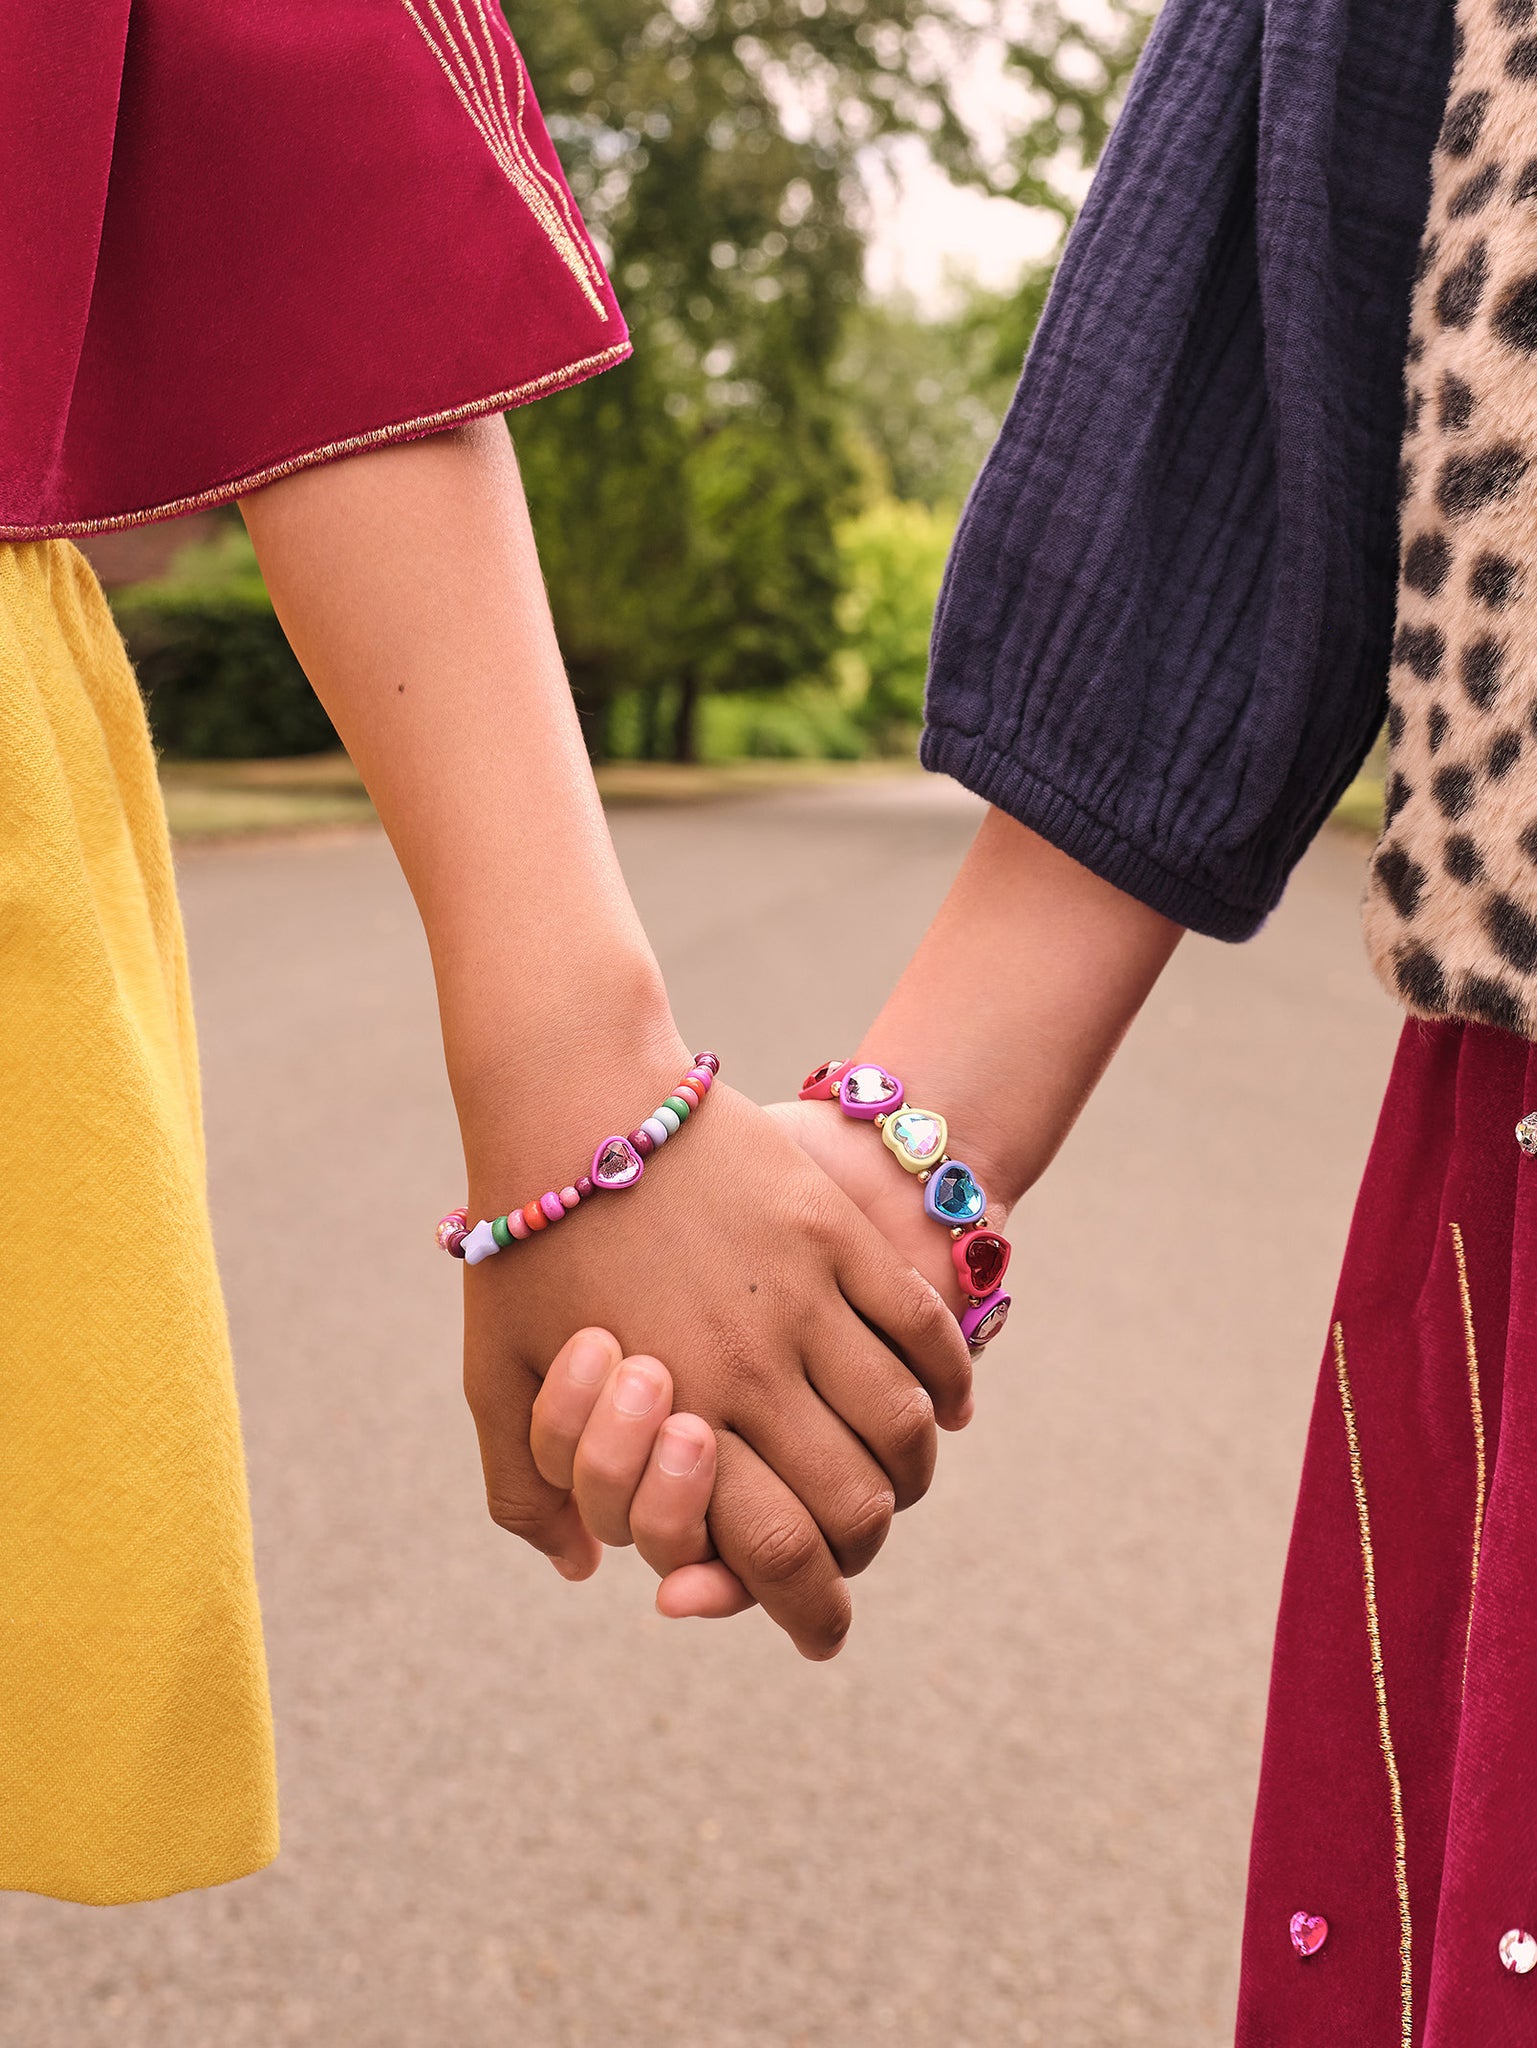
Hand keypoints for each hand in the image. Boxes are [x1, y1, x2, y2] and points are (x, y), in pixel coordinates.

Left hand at [462, 1064, 971, 1659]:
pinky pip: (919, 1328)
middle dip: (859, 1554)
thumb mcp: (493, 1377)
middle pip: (855, 1504)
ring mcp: (804, 1295)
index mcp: (670, 1412)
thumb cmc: (525, 1243)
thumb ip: (527, 1490)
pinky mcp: (833, 1234)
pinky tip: (943, 1409)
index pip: (769, 1554)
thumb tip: (585, 1573)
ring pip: (902, 1426)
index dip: (805, 1613)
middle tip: (849, 1556)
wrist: (572, 1094)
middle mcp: (751, 1365)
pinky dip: (946, 1383)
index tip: (818, 1630)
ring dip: (907, 1475)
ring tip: (891, 1482)